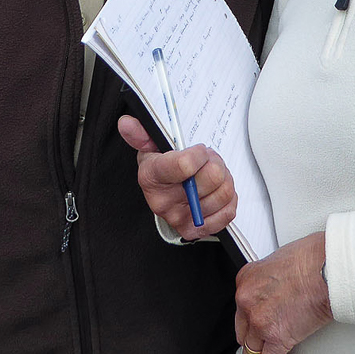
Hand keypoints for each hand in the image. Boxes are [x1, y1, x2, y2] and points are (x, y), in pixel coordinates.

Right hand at [117, 115, 236, 239]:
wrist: (163, 195)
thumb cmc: (161, 167)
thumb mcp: (150, 147)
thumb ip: (141, 132)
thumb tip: (126, 122)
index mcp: (151, 177)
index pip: (185, 165)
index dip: (200, 153)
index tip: (199, 150)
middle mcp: (163, 202)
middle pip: (211, 177)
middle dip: (215, 163)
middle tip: (208, 160)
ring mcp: (180, 218)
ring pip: (224, 192)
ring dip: (224, 179)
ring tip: (212, 174)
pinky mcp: (196, 231)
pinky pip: (228, 211)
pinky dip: (229, 199)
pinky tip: (216, 191)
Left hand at [235, 232, 331, 353]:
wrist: (326, 267)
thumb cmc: (312, 258)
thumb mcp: (278, 260)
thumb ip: (270, 280)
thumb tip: (278, 289)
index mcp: (247, 279)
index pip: (241, 309)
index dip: (252, 319)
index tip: (259, 324)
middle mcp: (248, 300)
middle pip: (243, 331)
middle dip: (254, 337)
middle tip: (265, 340)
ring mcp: (260, 320)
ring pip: (252, 350)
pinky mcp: (277, 337)